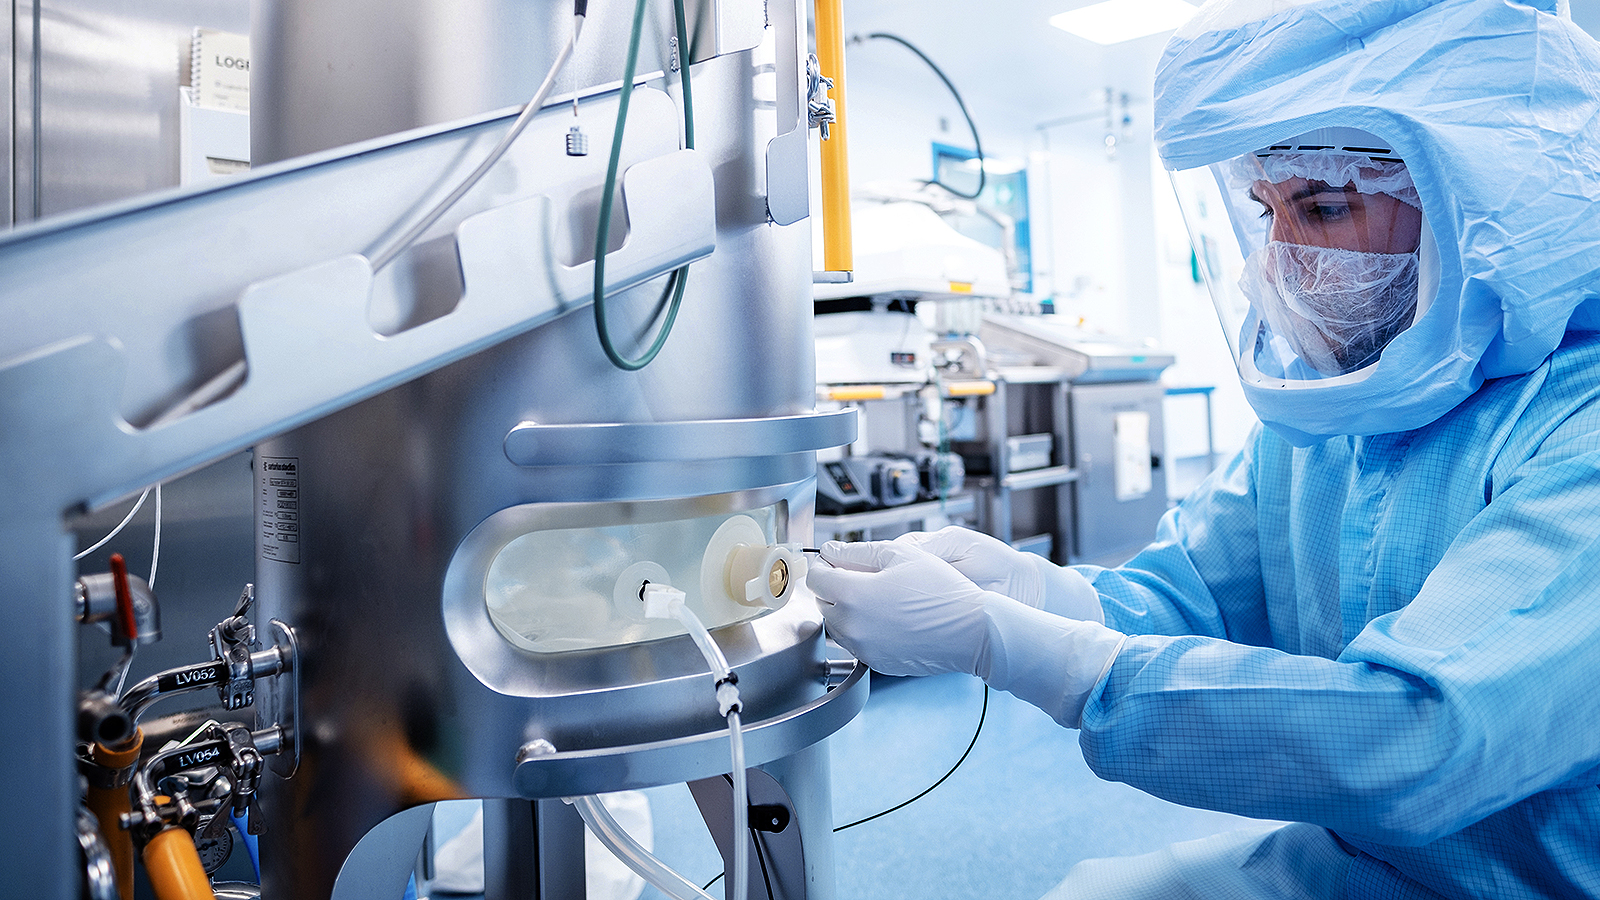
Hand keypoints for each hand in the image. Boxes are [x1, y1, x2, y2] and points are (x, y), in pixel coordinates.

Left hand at [808, 539, 1128, 727]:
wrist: (971, 631)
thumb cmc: (942, 590)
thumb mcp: (902, 554)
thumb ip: (858, 551)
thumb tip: (830, 551)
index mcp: (852, 596)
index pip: (816, 579)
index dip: (821, 565)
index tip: (830, 559)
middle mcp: (852, 626)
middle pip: (822, 603)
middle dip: (831, 587)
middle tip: (853, 574)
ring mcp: (864, 649)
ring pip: (836, 626)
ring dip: (844, 609)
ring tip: (872, 595)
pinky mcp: (877, 663)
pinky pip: (856, 643)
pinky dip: (861, 629)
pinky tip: (885, 616)